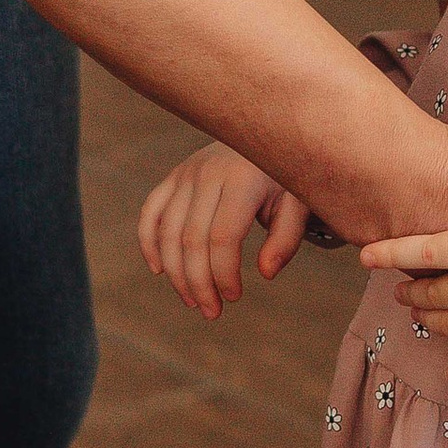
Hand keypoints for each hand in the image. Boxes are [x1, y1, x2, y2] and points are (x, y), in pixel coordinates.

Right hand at [139, 141, 313, 318]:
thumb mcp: (299, 204)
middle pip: (192, 239)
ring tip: (193, 301)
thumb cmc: (286, 178)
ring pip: (167, 231)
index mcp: (243, 179)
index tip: (234, 297)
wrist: (268, 135)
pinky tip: (160, 271)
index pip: (223, 237)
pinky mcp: (174, 176)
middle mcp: (209, 173)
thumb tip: (266, 273)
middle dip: (198, 282)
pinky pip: (151, 212)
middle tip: (211, 312)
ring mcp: (187, 173)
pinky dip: (148, 242)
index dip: (223, 274)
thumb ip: (286, 239)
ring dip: (176, 273)